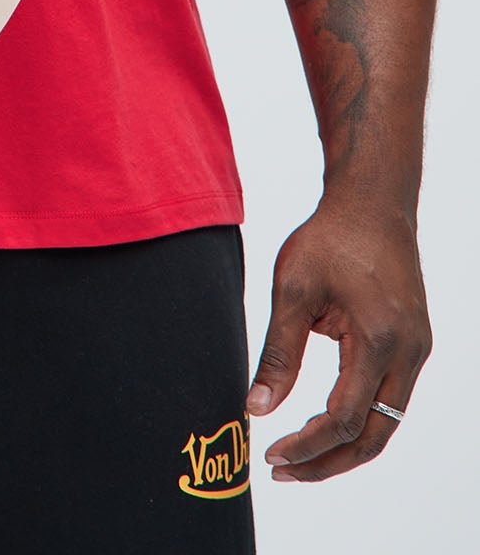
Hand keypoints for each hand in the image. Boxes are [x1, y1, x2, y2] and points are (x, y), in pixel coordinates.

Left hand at [245, 194, 431, 481]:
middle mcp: (408, 353)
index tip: (271, 454)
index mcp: (379, 340)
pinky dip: (360, 420)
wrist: (373, 201)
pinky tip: (323, 422)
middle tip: (282, 471)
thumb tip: (256, 409)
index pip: (345, 420)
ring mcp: (417, 351)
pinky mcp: (414, 344)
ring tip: (297, 456)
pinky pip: (390, 399)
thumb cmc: (330, 237)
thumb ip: (278, 353)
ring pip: (386, 423)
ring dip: (344, 446)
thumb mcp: (293, 290)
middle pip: (374, 437)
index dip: (307, 446)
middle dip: (327, 462)